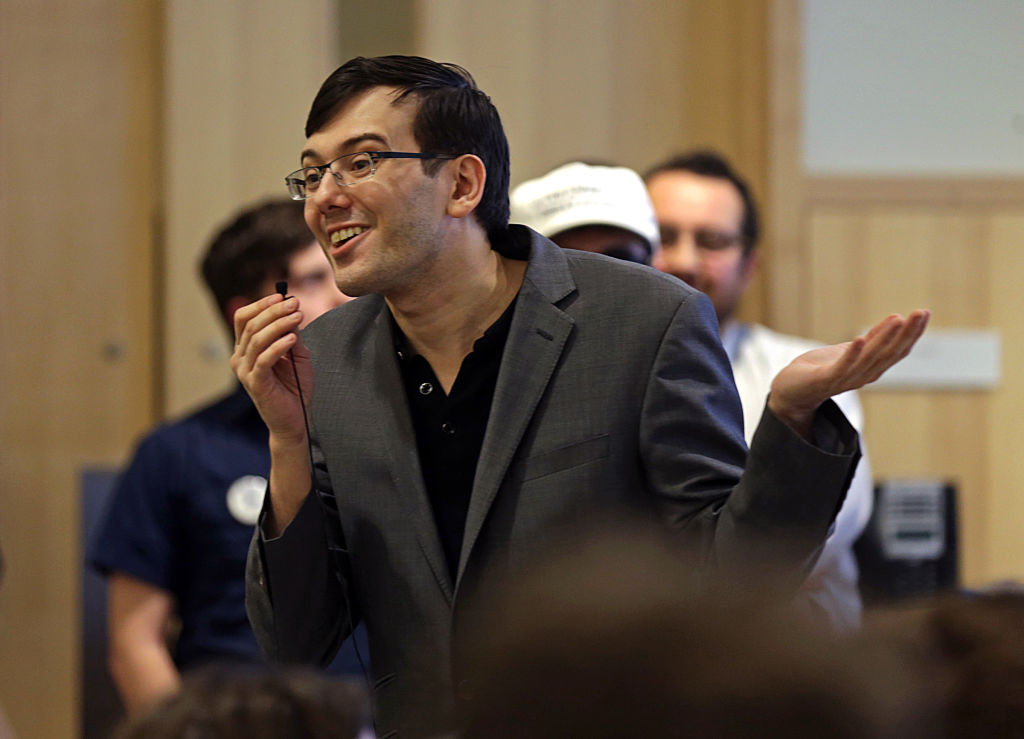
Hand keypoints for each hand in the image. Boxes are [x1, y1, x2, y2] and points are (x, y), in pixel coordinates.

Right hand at [230, 293, 311, 446]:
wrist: (294, 420)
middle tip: (295, 303)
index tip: (283, 296)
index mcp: (245, 349)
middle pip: (251, 325)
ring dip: (279, 324)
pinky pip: (264, 359)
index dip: (262, 305)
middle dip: (274, 311)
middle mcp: (239, 358)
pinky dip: (279, 346)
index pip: (244, 318)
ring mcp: (245, 371)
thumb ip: (292, 335)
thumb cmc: (294, 387)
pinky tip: (293, 337)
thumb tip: (293, 311)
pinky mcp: (255, 384)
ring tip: (298, 316)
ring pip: (257, 339)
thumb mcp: (297, 355)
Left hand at [768, 309, 930, 438]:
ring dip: (884, 339)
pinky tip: (860, 339)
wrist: (790, 392)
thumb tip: (896, 320)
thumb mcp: (850, 350)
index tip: (924, 313)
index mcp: (870, 368)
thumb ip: (873, 338)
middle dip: (906, 333)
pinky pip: (841, 367)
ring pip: (869, 359)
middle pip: (889, 354)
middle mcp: (863, 376)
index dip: (912, 333)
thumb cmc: (820, 370)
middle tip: (921, 313)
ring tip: (898, 320)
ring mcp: (844, 379)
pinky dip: (852, 354)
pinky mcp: (824, 380)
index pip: (897, 351)